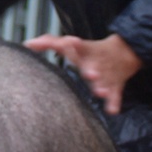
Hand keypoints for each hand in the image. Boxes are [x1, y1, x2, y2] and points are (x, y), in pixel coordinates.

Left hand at [26, 33, 143, 114]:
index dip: (71, 45)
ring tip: (99, 92)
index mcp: (84, 52)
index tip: (69, 42)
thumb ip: (50, 42)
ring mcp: (105, 75)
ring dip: (101, 87)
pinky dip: (114, 103)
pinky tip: (112, 110)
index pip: (76, 46)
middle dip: (91, 70)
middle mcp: (94, 63)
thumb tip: (27, 43)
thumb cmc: (89, 51)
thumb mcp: (72, 44)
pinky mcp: (115, 86)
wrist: (125, 52)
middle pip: (92, 67)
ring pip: (104, 82)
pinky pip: (115, 96)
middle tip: (90, 74)